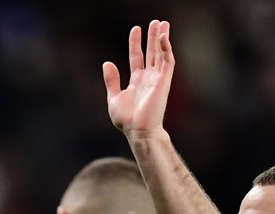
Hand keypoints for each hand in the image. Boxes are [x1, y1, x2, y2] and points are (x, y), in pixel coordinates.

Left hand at [102, 21, 174, 138]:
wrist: (138, 131)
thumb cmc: (127, 120)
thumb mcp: (113, 98)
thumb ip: (111, 80)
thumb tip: (107, 63)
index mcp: (137, 81)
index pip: (137, 57)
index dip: (136, 43)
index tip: (135, 29)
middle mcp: (148, 78)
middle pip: (151, 52)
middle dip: (152, 37)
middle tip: (155, 21)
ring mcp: (157, 79)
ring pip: (161, 54)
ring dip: (161, 38)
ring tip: (162, 23)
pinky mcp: (164, 81)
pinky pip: (168, 61)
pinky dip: (166, 49)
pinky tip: (163, 37)